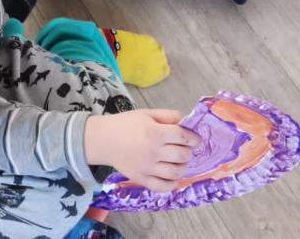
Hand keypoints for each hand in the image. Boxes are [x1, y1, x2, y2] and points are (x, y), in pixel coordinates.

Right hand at [85, 110, 201, 192]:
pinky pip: (163, 186)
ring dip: (183, 166)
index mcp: (155, 133)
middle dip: (188, 151)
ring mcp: (147, 168)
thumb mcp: (147, 113)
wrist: (103, 140)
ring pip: (176, 172)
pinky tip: (172, 175)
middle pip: (183, 155)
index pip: (183, 137)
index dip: (193, 138)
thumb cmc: (125, 124)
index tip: (196, 140)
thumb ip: (168, 115)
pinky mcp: (141, 179)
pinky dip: (172, 183)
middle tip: (185, 149)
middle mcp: (153, 152)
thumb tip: (186, 122)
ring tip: (179, 161)